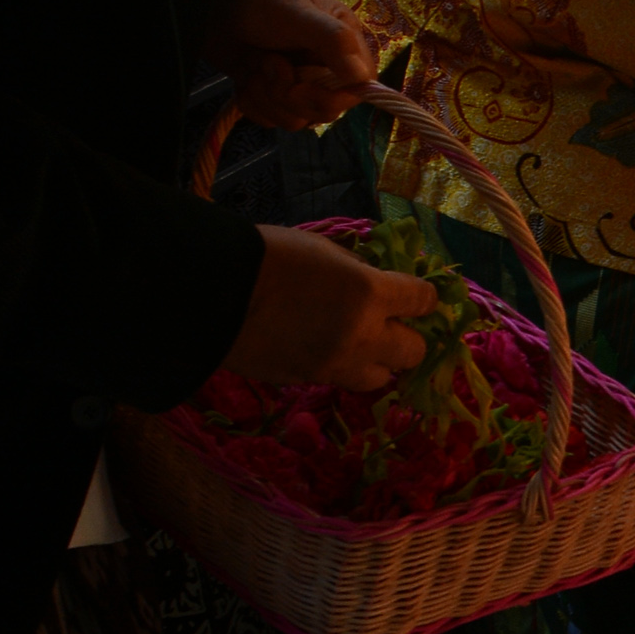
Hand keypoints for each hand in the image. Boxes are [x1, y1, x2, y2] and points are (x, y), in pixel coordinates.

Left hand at [202, 0, 379, 129]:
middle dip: (290, 95)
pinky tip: (244, 78)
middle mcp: (325, 68)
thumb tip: (362, 77)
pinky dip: (252, 103)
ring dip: (266, 97)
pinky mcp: (271, 95)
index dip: (334, 98)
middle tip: (269, 64)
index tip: (302, 87)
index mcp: (343, 45)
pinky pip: (269, 120)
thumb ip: (333, 40)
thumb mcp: (297, 12)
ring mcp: (297, 84)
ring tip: (255, 64)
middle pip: (324, 111)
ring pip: (295, 119)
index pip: (358, 88)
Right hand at [223, 225, 439, 393]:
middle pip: (412, 352)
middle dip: (407, 337)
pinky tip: (320, 346)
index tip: (420, 296)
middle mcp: (361, 337)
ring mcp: (333, 365)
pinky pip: (338, 380)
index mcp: (370, 294)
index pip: (423, 302)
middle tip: (391, 323)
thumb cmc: (267, 256)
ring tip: (358, 342)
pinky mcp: (304, 382)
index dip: (425, 298)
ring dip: (377, 361)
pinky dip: (339, 367)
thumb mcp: (325, 251)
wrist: (209, 293)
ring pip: (379, 379)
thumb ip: (359, 271)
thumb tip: (378, 283)